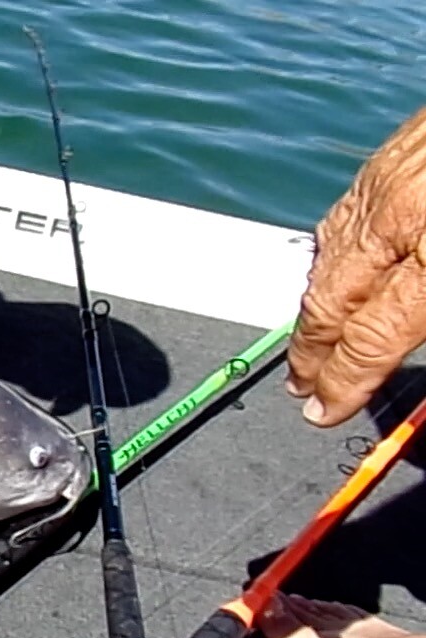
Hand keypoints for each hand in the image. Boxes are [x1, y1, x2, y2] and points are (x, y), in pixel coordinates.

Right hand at [285, 106, 425, 426]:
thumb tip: (399, 350)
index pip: (368, 340)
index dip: (342, 383)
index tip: (323, 410)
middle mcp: (399, 225)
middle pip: (330, 305)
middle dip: (310, 354)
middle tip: (302, 387)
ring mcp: (383, 192)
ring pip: (326, 264)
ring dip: (311, 312)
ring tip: (307, 345)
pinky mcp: (383, 165)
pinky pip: (338, 225)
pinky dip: (327, 261)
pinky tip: (329, 277)